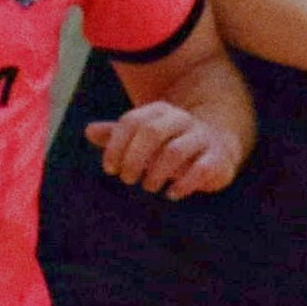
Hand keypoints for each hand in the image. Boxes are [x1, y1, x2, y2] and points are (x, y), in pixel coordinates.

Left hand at [85, 101, 243, 198]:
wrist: (218, 145)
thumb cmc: (170, 143)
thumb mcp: (143, 139)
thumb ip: (117, 136)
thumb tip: (88, 131)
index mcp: (160, 111)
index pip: (132, 121)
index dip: (116, 146)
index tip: (110, 168)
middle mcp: (181, 119)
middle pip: (152, 132)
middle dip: (134, 158)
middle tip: (127, 179)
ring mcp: (202, 137)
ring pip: (175, 151)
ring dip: (156, 173)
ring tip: (148, 187)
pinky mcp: (218, 157)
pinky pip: (201, 169)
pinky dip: (183, 184)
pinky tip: (171, 194)